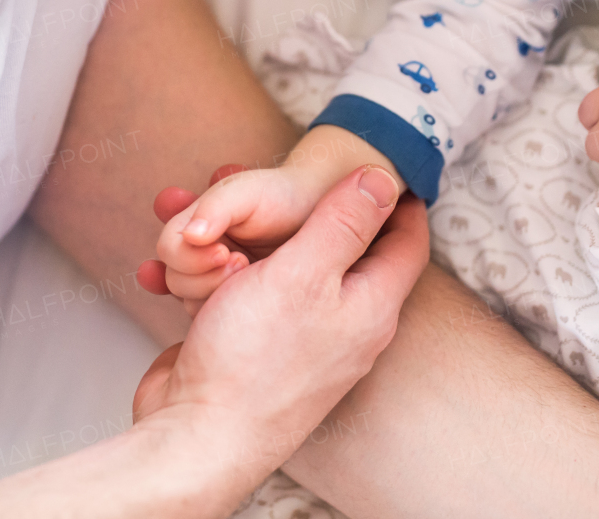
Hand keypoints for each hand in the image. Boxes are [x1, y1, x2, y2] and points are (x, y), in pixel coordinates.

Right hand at [132, 167, 427, 482]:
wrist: (196, 435)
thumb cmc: (252, 360)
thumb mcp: (304, 274)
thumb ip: (344, 224)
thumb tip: (383, 178)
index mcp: (370, 306)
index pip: (407, 242)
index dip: (399, 199)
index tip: (383, 164)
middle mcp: (342, 325)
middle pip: (339, 250)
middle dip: (306, 211)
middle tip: (281, 178)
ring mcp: (297, 340)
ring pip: (281, 270)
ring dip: (248, 240)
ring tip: (218, 213)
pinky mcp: (252, 348)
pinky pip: (242, 296)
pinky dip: (217, 274)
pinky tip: (191, 261)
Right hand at [152, 163, 323, 314]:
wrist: (319, 214)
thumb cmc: (282, 198)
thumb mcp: (248, 194)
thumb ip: (216, 207)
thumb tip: (191, 235)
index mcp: (195, 226)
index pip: (170, 250)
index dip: (191, 256)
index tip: (226, 253)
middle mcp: (200, 253)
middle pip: (176, 280)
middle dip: (206, 276)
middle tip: (242, 263)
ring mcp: (217, 280)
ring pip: (193, 302)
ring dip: (219, 292)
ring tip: (250, 272)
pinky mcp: (235, 304)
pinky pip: (216, 319)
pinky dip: (225, 311)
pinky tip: (243, 301)